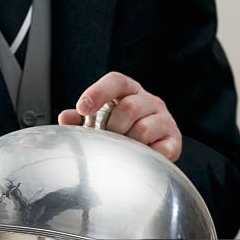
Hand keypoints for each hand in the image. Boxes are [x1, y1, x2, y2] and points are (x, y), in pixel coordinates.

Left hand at [58, 72, 181, 161]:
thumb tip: (66, 117)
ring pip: (142, 129)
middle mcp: (150, 101)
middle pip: (129, 107)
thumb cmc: (120, 134)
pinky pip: (159, 149)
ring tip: (122, 150)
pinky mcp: (173, 142)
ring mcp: (164, 121)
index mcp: (129, 92)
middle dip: (112, 127)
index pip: (116, 81)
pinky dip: (144, 156)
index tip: (82, 108)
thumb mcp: (100, 123)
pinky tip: (138, 157)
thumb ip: (81, 120)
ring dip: (127, 144)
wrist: (149, 155)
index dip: (98, 92)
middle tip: (108, 139)